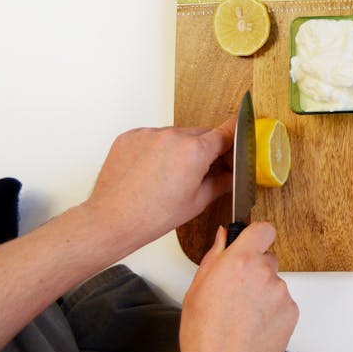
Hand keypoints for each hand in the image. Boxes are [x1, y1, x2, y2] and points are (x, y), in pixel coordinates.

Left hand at [85, 118, 233, 251]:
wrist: (112, 220)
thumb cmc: (151, 216)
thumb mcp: (198, 202)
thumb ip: (222, 182)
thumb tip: (233, 176)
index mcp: (195, 151)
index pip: (227, 131)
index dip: (236, 137)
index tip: (240, 133)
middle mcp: (173, 136)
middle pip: (201, 134)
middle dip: (205, 149)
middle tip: (199, 172)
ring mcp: (149, 134)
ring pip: (176, 135)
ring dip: (179, 148)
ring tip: (169, 175)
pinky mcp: (131, 136)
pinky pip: (153, 137)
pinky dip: (157, 149)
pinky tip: (152, 170)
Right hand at [181, 223, 298, 351]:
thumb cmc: (205, 335)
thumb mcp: (196, 290)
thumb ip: (215, 256)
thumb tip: (222, 237)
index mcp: (240, 262)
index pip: (263, 229)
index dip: (256, 234)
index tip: (250, 241)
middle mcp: (264, 273)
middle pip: (267, 258)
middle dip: (254, 269)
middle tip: (236, 290)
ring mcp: (281, 292)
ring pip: (274, 282)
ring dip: (262, 292)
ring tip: (242, 313)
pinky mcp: (292, 310)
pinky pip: (282, 302)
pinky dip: (271, 309)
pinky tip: (253, 323)